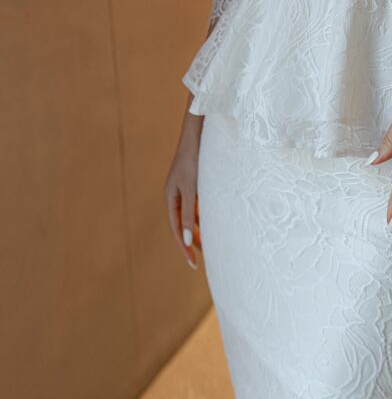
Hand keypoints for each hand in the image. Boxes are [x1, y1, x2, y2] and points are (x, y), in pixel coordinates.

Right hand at [164, 115, 202, 269]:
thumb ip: (188, 215)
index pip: (176, 229)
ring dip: (199, 231)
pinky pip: (199, 207)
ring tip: (209, 247)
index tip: (193, 264)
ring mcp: (186, 189)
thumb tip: (186, 240)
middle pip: (182, 225)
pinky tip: (214, 225)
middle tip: (200, 261)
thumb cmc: (194, 160)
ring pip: (191, 217)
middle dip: (190, 243)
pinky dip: (204, 218)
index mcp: (170, 197)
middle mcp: (176, 195)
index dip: (184, 248)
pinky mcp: (196, 184)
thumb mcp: (191, 190)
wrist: (199, 134)